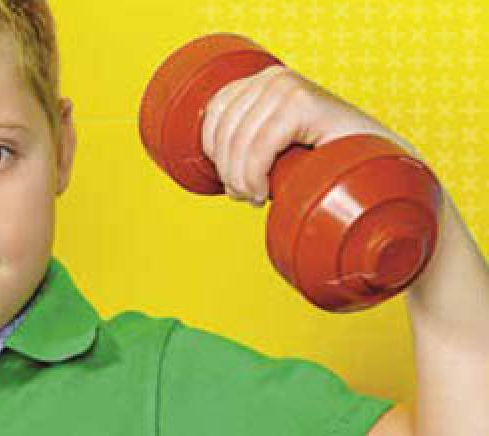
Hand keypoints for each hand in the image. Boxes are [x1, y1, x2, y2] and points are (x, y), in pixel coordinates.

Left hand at [201, 64, 409, 207]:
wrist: (386, 170)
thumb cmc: (330, 165)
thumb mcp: (279, 146)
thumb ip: (248, 140)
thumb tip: (210, 159)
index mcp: (264, 82)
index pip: (214, 113)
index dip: (214, 154)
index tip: (232, 183)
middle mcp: (274, 77)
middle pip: (223, 129)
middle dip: (227, 172)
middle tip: (246, 197)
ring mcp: (289, 87)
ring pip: (237, 141)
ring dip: (239, 180)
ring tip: (255, 198)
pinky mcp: (304, 103)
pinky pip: (258, 146)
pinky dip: (253, 175)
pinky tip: (264, 192)